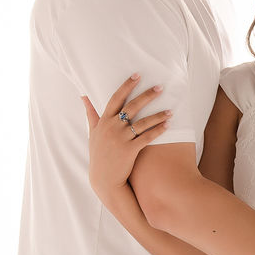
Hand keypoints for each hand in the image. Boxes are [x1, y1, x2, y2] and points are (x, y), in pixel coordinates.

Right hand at [82, 74, 171, 197]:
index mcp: (103, 121)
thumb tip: (83, 95)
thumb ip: (91, 113)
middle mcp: (112, 128)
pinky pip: (147, 137)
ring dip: (158, 115)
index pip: (116, 98)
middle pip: (131, 107)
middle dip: (147, 96)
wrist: (104, 179)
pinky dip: (158, 130)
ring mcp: (121, 139)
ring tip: (171, 109)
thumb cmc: (99, 154)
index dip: (127, 86)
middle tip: (160, 87)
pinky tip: (168, 124)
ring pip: (142, 122)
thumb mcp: (92, 132)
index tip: (137, 75)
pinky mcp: (130, 150)